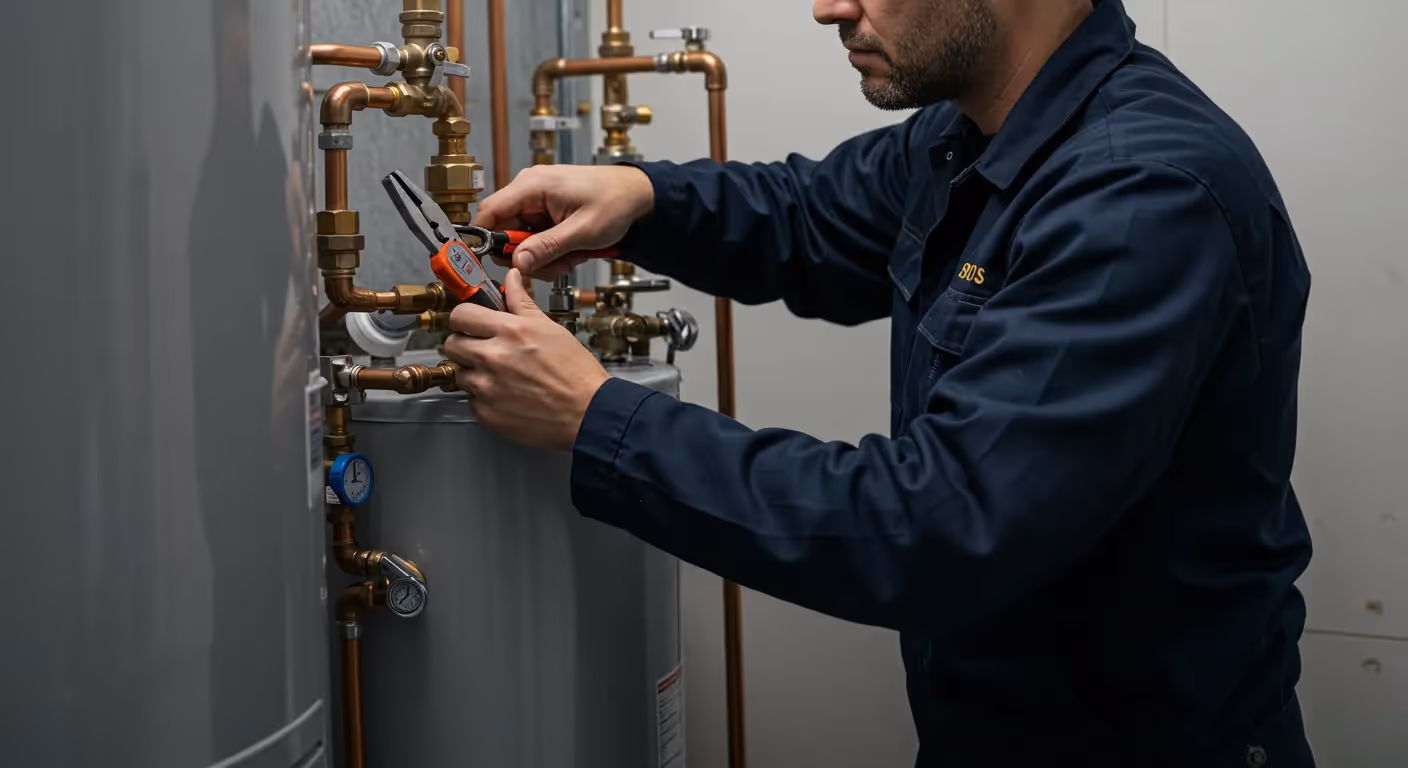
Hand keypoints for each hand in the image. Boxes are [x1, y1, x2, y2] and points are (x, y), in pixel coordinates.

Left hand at [443, 269, 609, 450]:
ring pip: (458, 373)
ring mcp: (487, 387)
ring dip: (472, 373)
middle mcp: (493, 357)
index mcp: (509, 331)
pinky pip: (471, 400)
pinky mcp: (487, 413)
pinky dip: (483, 398)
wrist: (588, 413)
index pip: (461, 315)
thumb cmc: (575, 373)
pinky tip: (504, 394)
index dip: (464, 318)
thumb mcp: (549, 328)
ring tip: (497, 375)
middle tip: (481, 349)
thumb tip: (512, 277)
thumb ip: (522, 301)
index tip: (469, 323)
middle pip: (451, 345)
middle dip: (463, 345)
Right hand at [476, 164, 654, 278]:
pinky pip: (537, 240)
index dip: (484, 240)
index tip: (490, 263)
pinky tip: (572, 250)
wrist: (638, 195)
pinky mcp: (546, 213)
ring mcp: (537, 202)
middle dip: (529, 256)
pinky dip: (552, 252)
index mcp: (532, 186)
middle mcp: (530, 191)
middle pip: (506, 233)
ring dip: (545, 257)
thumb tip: (517, 262)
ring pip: (523, 241)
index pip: (489, 212)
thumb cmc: (616, 201)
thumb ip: (547, 247)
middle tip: (555, 263)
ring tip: (572, 255)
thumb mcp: (582, 231)